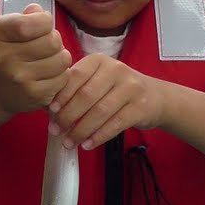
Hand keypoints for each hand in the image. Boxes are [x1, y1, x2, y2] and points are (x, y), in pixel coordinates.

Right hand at [0, 3, 70, 115]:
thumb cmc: (8, 52)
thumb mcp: (8, 29)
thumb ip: (26, 17)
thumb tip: (39, 11)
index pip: (35, 21)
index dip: (45, 21)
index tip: (40, 26)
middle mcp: (4, 57)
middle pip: (53, 41)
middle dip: (54, 40)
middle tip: (45, 46)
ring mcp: (19, 78)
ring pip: (62, 59)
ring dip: (60, 57)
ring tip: (48, 60)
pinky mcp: (34, 95)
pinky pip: (63, 77)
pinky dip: (60, 74)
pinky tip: (47, 75)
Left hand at [49, 54, 164, 150]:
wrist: (155, 97)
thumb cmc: (116, 90)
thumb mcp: (98, 80)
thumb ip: (76, 89)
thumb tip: (49, 108)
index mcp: (99, 60)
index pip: (76, 76)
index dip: (62, 95)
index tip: (51, 112)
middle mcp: (116, 69)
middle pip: (87, 95)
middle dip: (68, 116)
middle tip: (56, 131)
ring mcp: (131, 87)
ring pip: (100, 112)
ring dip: (81, 130)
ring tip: (69, 142)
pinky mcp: (140, 107)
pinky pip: (115, 124)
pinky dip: (99, 136)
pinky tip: (87, 145)